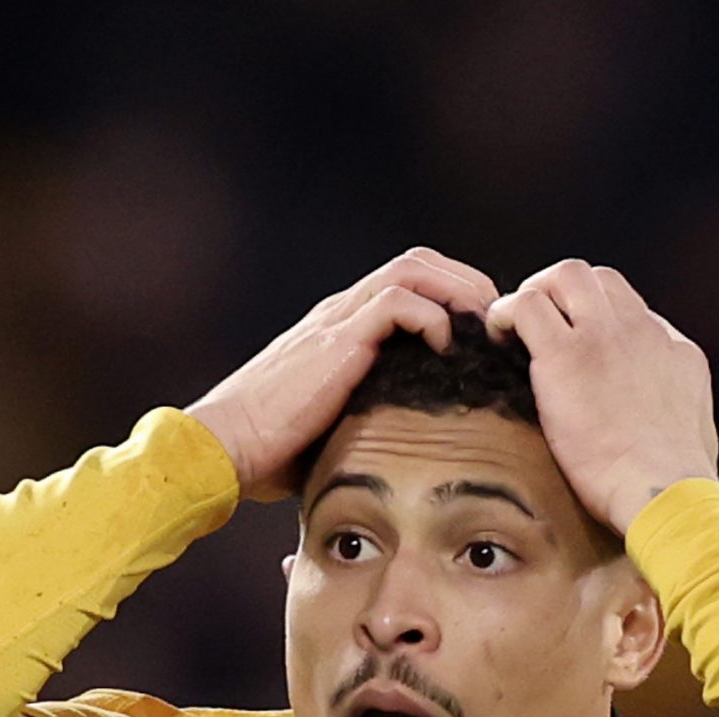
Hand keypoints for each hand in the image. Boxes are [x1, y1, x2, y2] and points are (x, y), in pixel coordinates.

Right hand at [187, 248, 499, 501]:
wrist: (224, 447)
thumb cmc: (267, 453)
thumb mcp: (327, 429)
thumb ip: (362, 419)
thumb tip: (399, 453)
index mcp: (337, 329)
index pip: (403, 284)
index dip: (447, 294)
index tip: (478, 328)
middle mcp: (338, 314)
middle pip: (416, 262)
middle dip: (463, 279)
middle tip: (495, 314)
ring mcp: (337, 321)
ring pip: (412, 268)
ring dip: (457, 287)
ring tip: (482, 321)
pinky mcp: (338, 340)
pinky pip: (399, 301)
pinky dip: (432, 314)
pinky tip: (446, 345)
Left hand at [486, 260, 718, 533]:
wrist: (666, 490)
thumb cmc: (674, 482)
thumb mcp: (692, 431)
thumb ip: (673, 409)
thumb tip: (659, 419)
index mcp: (673, 349)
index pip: (630, 311)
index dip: (597, 323)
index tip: (576, 348)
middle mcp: (641, 330)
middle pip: (599, 279)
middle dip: (564, 294)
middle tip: (540, 329)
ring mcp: (604, 337)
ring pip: (565, 276)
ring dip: (537, 296)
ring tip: (516, 331)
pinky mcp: (566, 356)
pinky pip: (527, 306)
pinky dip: (507, 314)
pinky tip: (499, 340)